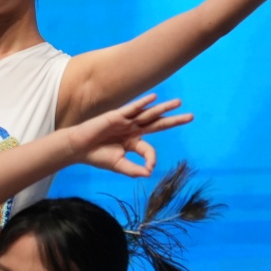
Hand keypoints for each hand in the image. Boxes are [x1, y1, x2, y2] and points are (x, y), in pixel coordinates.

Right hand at [67, 93, 192, 177]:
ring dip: (163, 108)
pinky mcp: (116, 116)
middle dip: (174, 120)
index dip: (151, 158)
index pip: (149, 148)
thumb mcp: (118, 166)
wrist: (78, 149)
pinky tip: (154, 98)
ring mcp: (126, 122)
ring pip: (149, 114)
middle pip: (157, 123)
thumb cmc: (97, 157)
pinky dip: (143, 103)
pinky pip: (132, 108)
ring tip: (178, 103)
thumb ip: (134, 169)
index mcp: (133, 142)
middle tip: (191, 117)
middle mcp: (132, 129)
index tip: (149, 167)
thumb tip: (150, 173)